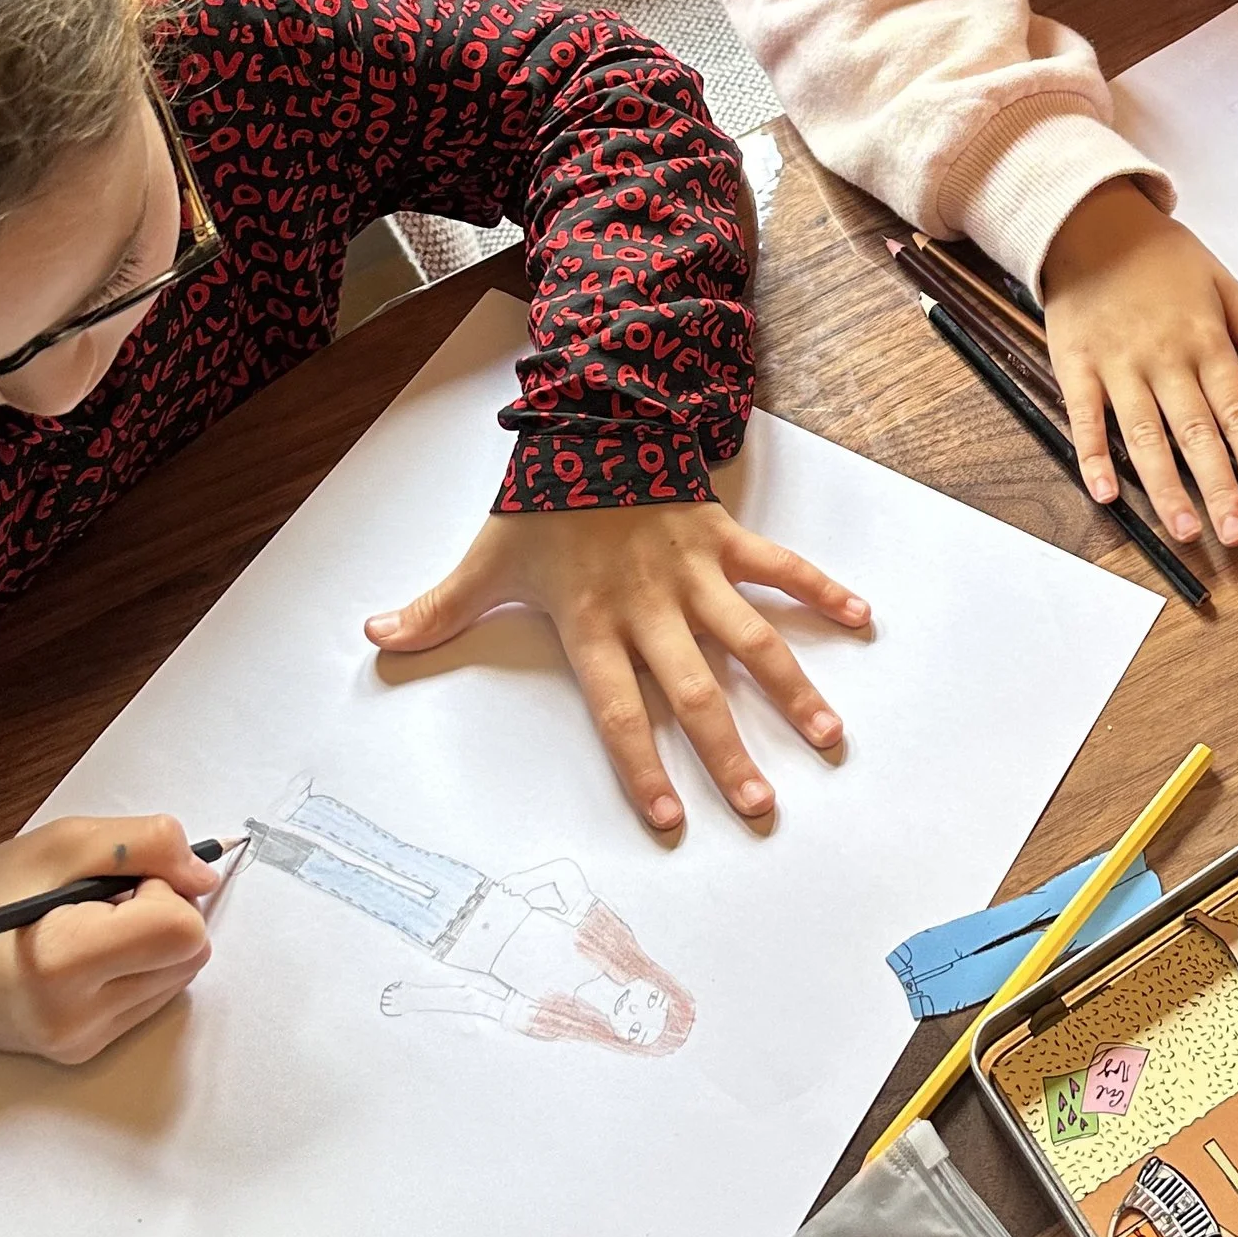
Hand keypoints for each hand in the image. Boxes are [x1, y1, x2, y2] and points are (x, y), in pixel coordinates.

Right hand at [0, 816, 219, 1061]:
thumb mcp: (58, 844)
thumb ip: (145, 843)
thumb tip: (205, 874)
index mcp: (65, 964)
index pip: (182, 930)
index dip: (165, 890)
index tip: (120, 881)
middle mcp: (79, 1017)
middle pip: (191, 955)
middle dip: (164, 913)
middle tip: (102, 900)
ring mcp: (82, 1042)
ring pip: (178, 977)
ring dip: (151, 941)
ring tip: (87, 927)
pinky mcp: (82, 1052)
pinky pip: (151, 1000)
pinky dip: (135, 967)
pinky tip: (84, 955)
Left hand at [366, 504, 870, 840]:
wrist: (587, 416)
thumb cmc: (540, 498)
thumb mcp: (485, 558)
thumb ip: (438, 608)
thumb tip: (374, 639)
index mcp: (592, 621)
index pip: (617, 710)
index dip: (640, 767)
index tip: (669, 820)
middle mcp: (650, 606)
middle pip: (693, 692)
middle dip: (728, 753)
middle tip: (761, 807)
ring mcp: (694, 571)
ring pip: (750, 638)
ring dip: (792, 689)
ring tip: (828, 737)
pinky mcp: (723, 536)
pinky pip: (780, 567)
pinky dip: (823, 590)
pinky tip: (863, 618)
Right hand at [1039, 182, 1237, 545]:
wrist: (1090, 220)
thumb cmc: (1160, 257)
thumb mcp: (1224, 286)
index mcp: (1206, 341)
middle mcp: (1164, 359)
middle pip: (1195, 432)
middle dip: (1218, 487)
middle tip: (1235, 534)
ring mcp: (1117, 365)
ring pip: (1144, 435)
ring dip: (1164, 486)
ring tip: (1183, 529)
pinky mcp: (1076, 366)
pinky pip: (1085, 418)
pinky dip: (1092, 457)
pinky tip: (1106, 494)